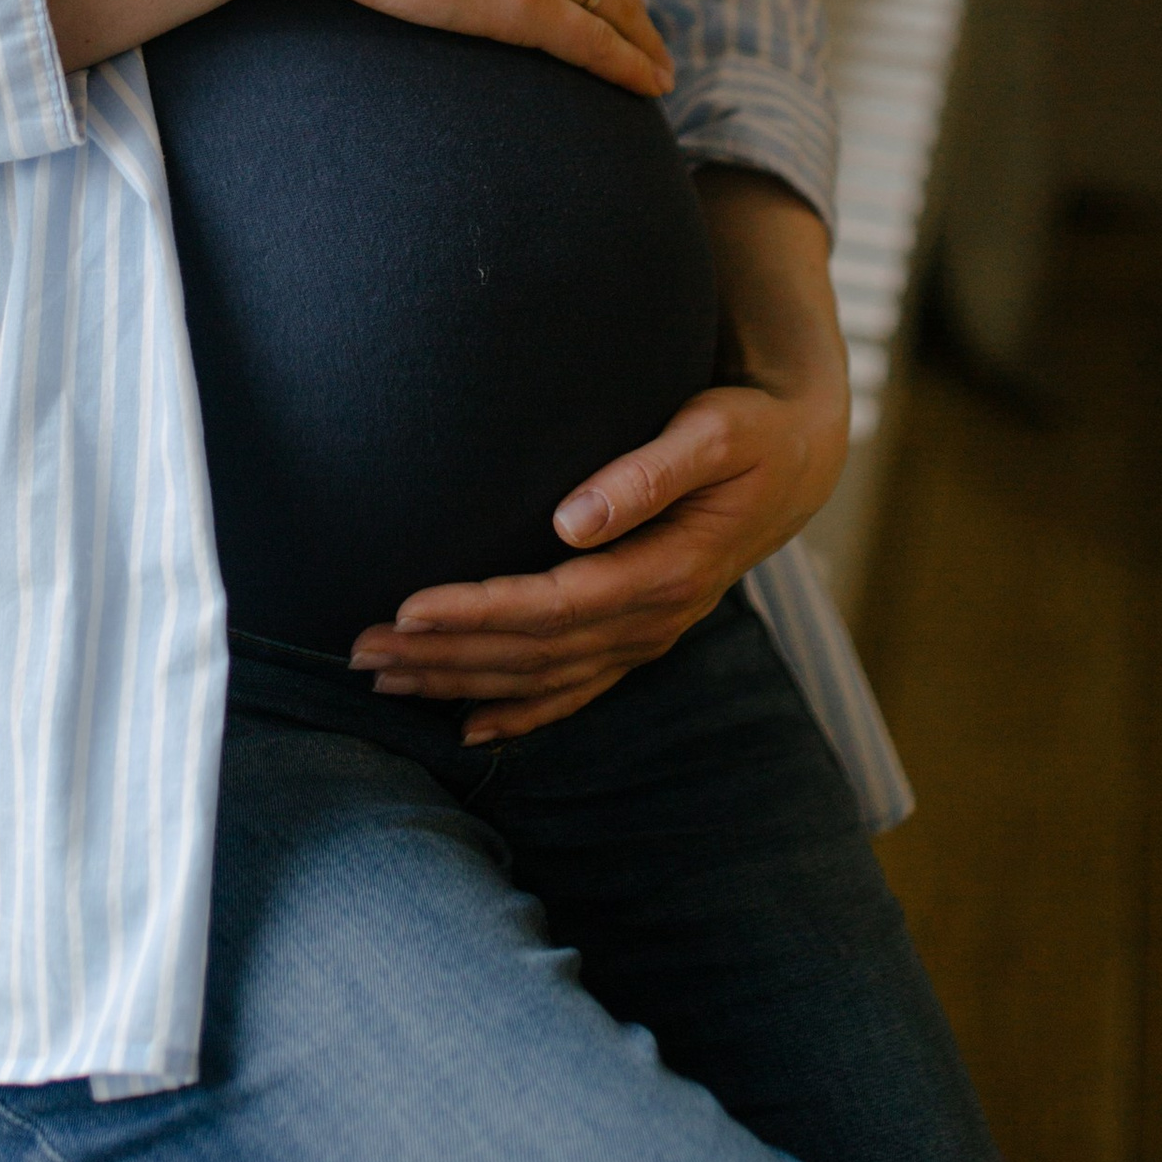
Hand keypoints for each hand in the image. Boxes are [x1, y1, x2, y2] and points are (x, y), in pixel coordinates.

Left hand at [351, 173, 850, 738]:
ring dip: (459, 681)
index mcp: (669, 572)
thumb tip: (572, 518)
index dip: (480, 612)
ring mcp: (647, 638)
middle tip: (363, 649)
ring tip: (381, 677)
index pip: (555, 605)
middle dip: (445, 655)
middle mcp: (655, 620)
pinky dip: (518, 714)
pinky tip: (466, 727)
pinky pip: (573, 691)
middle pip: (533, 653)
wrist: (798, 462)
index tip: (410, 606)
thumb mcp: (714, 434)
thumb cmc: (748, 434)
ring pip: (541, 678)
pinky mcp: (639, 638)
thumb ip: (648, 473)